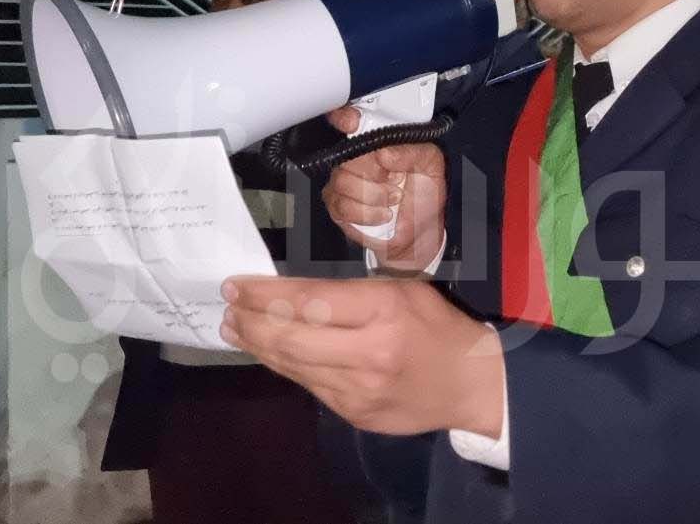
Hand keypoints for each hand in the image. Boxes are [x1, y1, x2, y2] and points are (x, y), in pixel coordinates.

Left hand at [220, 276, 503, 436]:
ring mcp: (359, 389)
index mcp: (384, 311)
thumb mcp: (404, 290)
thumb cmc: (437, 327)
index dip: (265, 293)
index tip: (236, 285)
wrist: (471, 385)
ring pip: (292, 365)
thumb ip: (352, 291)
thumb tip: (291, 291)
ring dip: (258, 344)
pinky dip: (284, 366)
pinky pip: (308, 386)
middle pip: (291, 335)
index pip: (310, 300)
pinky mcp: (354, 414)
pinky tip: (269, 352)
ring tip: (234, 328)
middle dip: (251, 319)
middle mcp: (369, 352)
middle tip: (227, 306)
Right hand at [323, 107, 446, 272]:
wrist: (420, 232)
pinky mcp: (338, 206)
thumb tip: (385, 152)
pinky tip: (382, 214)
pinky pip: (342, 205)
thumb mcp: (431, 166)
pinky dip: (367, 213)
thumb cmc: (424, 196)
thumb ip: (414, 152)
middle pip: (348, 154)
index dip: (346, 118)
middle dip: (374, 172)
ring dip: (374, 195)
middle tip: (395, 181)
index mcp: (378, 142)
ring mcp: (343, 182)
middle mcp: (357, 158)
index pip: (351, 120)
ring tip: (393, 199)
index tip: (352, 124)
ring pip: (343, 180)